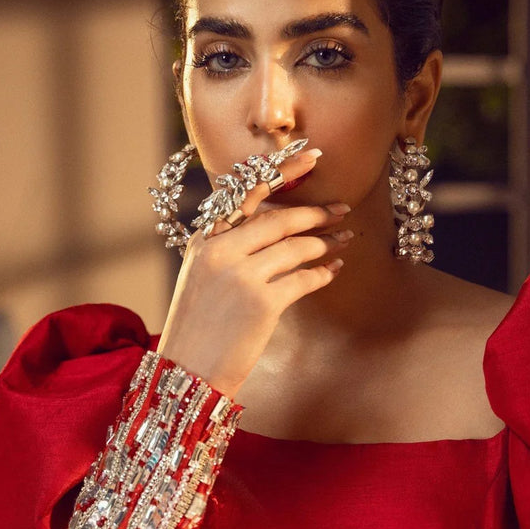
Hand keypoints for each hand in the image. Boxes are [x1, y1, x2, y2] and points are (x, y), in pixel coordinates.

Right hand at [156, 146, 352, 396]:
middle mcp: (220, 251)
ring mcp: (241, 276)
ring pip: (296, 248)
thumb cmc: (197, 328)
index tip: (311, 158)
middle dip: (317, 213)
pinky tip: (333, 270)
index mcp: (204, 240)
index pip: (247, 193)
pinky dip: (322, 273)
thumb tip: (274, 229)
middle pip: (280, 219)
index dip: (283, 173)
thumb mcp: (201, 277)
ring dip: (325, 243)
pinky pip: (303, 279)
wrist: (185, 371)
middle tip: (341, 210)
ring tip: (343, 240)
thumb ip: (227, 249)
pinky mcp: (262, 304)